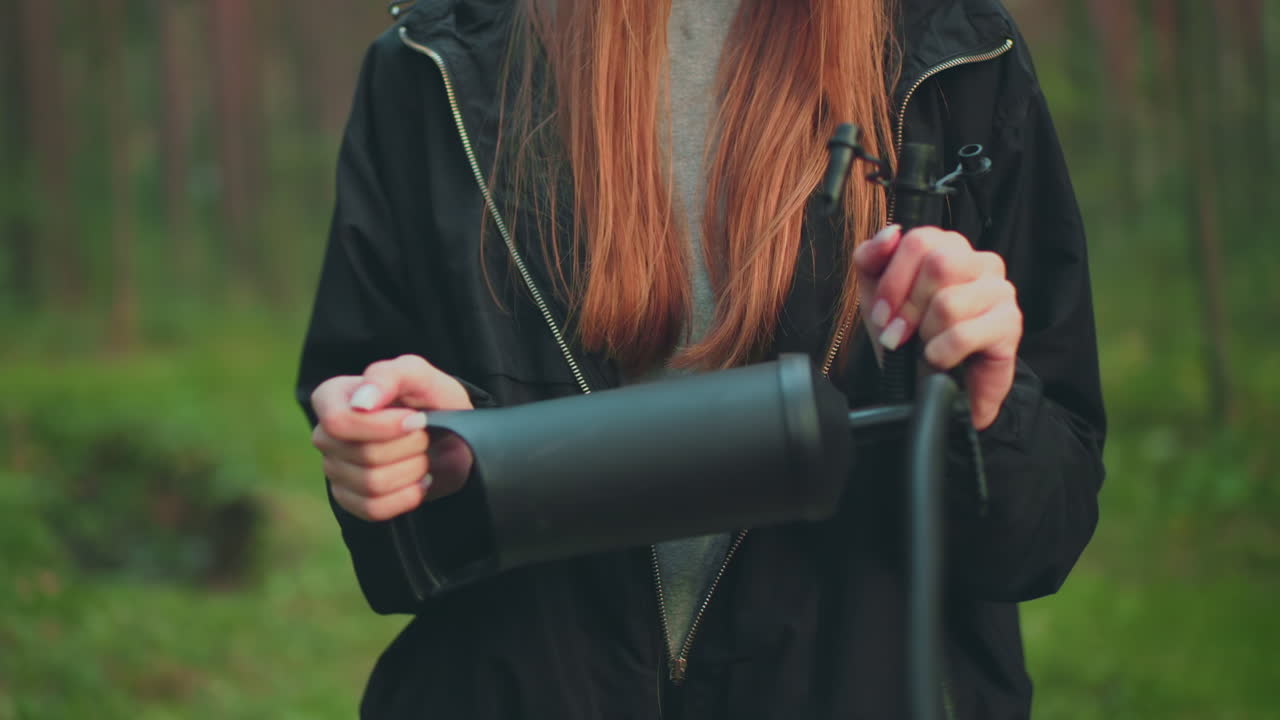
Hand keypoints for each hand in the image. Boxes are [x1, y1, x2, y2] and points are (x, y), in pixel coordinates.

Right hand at [310, 355, 474, 520]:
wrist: (450, 433)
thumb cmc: (429, 398)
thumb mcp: (418, 375)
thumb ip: (388, 376)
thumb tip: (360, 403)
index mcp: (332, 397)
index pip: (338, 422)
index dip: (382, 427)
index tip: (415, 419)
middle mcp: (325, 435)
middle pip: (362, 455)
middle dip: (409, 447)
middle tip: (425, 436)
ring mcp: (334, 470)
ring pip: (371, 484)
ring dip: (412, 470)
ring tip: (423, 456)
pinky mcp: (350, 499)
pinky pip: (373, 509)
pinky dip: (406, 497)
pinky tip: (419, 481)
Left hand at [854, 225, 1021, 429]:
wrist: (931, 386)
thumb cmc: (908, 338)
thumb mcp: (876, 296)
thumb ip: (871, 258)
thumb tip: (890, 234)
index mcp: (949, 247)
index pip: (920, 240)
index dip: (893, 281)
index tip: (882, 313)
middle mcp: (980, 262)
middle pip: (938, 264)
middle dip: (908, 307)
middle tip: (897, 334)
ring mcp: (1000, 290)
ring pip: (949, 301)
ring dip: (925, 333)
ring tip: (925, 347)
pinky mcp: (1011, 323)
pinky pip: (964, 333)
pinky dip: (941, 352)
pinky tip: (940, 359)